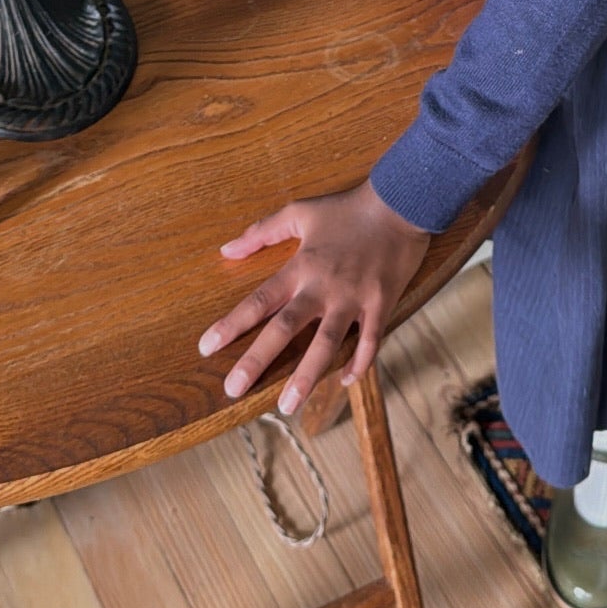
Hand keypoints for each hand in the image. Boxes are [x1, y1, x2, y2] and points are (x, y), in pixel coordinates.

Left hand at [198, 178, 429, 414]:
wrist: (399, 202)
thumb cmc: (347, 208)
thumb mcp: (299, 212)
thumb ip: (262, 232)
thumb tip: (226, 250)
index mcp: (301, 267)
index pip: (259, 301)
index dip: (231, 324)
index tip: (207, 348)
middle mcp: (323, 287)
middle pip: (285, 328)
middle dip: (257, 360)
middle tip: (233, 389)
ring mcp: (354, 298)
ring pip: (326, 343)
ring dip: (307, 376)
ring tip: (288, 405)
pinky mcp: (381, 303)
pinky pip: (370, 340)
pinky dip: (360, 362)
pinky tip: (346, 381)